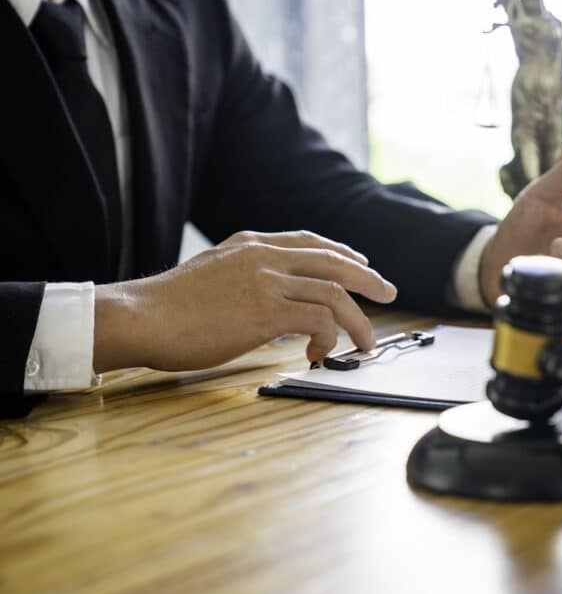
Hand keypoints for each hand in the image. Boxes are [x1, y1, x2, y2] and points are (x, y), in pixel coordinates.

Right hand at [93, 230, 396, 371]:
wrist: (141, 317)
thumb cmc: (168, 306)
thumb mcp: (211, 271)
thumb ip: (245, 273)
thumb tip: (271, 296)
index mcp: (251, 244)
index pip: (310, 242)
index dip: (342, 253)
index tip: (362, 265)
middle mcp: (264, 256)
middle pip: (332, 261)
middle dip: (367, 279)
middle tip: (388, 293)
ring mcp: (266, 281)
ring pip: (333, 292)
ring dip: (357, 319)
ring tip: (366, 342)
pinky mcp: (266, 311)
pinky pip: (317, 319)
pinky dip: (328, 337)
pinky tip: (321, 352)